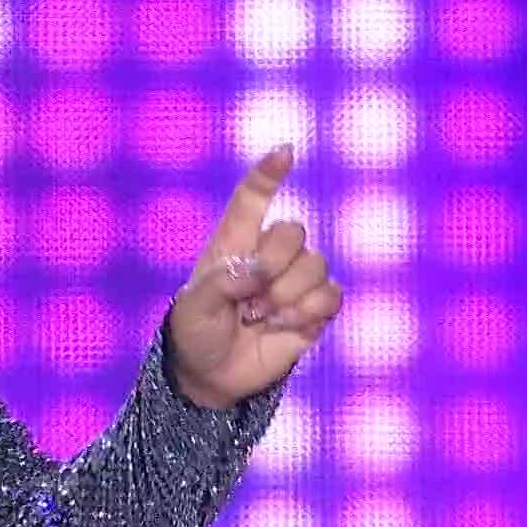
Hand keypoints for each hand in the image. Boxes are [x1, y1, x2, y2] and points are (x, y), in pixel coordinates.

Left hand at [166, 144, 342, 408]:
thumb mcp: (194, 305)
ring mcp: (294, 280)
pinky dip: (307, 313)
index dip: (269, 174)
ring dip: (286, 296)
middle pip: (293, 231)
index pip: (252, 198)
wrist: (212, 375)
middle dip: (273, 266)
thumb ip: (223, 280)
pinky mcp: (314, 309)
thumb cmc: (196, 330)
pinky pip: (331, 295)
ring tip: (259, 317)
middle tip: (246, 302)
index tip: (285, 151)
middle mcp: (269, 253)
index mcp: (234, 241)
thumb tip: (260, 269)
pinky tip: (283, 326)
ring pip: (316, 264)